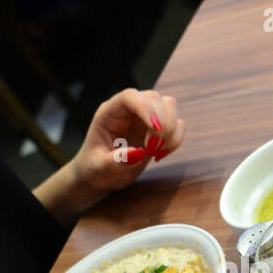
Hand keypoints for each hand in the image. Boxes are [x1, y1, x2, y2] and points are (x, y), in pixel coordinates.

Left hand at [69, 88, 185, 193]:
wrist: (102, 175)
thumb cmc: (95, 168)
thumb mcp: (99, 168)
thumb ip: (115, 161)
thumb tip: (137, 153)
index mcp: (110, 112)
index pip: (130, 97)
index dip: (145, 108)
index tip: (155, 129)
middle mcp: (128, 110)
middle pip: (154, 98)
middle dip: (160, 124)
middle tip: (151, 150)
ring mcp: (144, 117)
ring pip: (169, 106)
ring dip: (170, 130)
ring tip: (156, 152)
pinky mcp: (157, 129)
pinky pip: (177, 124)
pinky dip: (176, 140)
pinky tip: (160, 154)